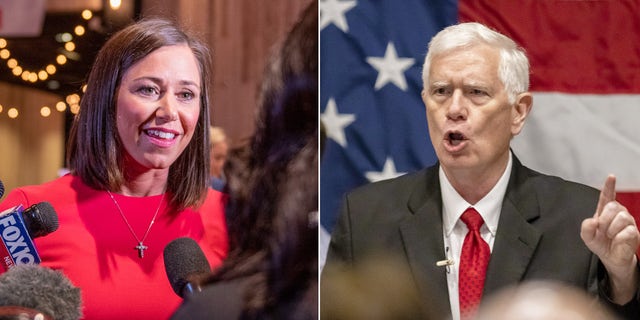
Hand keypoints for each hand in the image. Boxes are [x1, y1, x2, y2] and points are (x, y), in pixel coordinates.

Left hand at [581, 175, 639, 303]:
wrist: (611, 258)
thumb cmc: (600, 244)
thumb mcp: (587, 237)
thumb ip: (586, 228)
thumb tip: (592, 221)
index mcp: (604, 211)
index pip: (607, 196)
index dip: (609, 186)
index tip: (611, 177)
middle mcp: (618, 213)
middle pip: (613, 206)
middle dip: (604, 219)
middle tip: (602, 230)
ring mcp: (627, 222)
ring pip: (622, 218)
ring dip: (611, 229)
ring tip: (610, 236)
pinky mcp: (634, 232)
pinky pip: (627, 231)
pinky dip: (618, 238)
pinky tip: (617, 241)